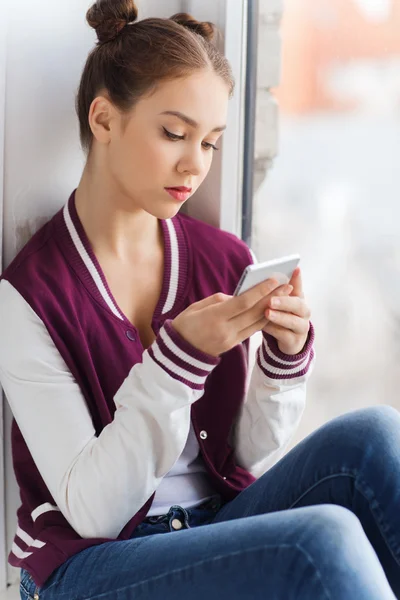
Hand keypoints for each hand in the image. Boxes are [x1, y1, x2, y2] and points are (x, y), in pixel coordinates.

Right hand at [171, 278, 290, 357]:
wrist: (179, 353)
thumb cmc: (185, 324)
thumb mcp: (198, 306)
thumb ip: (220, 300)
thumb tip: (239, 296)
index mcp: (215, 317)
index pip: (243, 302)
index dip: (260, 291)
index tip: (273, 280)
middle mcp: (226, 330)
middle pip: (255, 312)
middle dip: (273, 297)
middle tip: (288, 285)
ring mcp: (231, 339)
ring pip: (257, 322)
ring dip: (273, 308)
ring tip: (285, 296)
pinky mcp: (234, 345)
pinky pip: (253, 330)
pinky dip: (263, 319)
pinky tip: (272, 309)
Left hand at [262, 267, 310, 354]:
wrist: (288, 340)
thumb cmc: (282, 316)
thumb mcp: (281, 302)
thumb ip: (276, 290)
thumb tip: (267, 276)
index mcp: (299, 300)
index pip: (299, 287)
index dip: (298, 279)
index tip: (295, 269)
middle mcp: (303, 313)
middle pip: (298, 305)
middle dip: (284, 301)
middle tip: (271, 300)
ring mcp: (301, 327)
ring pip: (293, 322)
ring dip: (279, 317)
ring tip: (267, 313)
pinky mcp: (294, 341)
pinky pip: (284, 335)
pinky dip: (274, 330)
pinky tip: (263, 326)